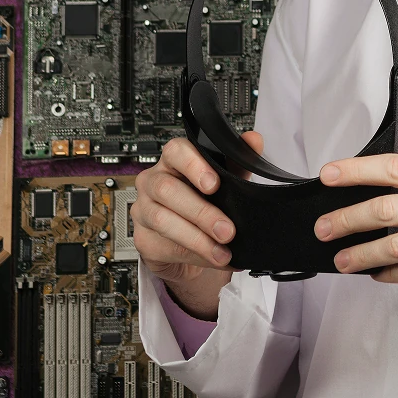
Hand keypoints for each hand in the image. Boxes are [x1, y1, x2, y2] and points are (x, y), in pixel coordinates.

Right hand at [133, 131, 263, 287]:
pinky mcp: (143, 238)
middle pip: (167, 189)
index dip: (193, 165)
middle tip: (227, 230)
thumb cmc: (209, 200)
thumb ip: (239, 160)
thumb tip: (254, 140)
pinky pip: (165, 246)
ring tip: (222, 250)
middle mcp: (153, 181)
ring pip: (163, 220)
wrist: (194, 238)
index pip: (176, 151)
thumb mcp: (228, 179)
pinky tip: (213, 258)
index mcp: (174, 160)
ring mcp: (143, 209)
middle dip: (201, 212)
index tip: (214, 184)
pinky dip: (195, 255)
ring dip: (197, 239)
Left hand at [315, 140, 397, 293]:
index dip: (357, 170)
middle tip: (324, 227)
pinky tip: (372, 272)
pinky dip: (387, 274)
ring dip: (360, 254)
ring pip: (395, 248)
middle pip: (386, 210)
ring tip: (339, 258)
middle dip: (347, 219)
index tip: (329, 175)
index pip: (394, 167)